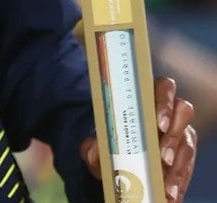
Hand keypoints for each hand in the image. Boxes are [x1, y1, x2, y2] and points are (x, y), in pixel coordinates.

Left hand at [81, 77, 197, 201]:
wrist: (115, 162)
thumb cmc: (109, 144)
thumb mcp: (96, 146)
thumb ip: (91, 147)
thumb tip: (94, 152)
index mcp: (147, 100)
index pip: (164, 88)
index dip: (164, 103)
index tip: (159, 124)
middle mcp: (169, 112)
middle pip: (183, 111)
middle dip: (175, 132)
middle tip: (163, 156)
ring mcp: (180, 133)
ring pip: (188, 142)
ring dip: (179, 163)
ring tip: (167, 184)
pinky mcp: (185, 156)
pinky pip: (188, 166)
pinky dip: (179, 181)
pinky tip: (170, 194)